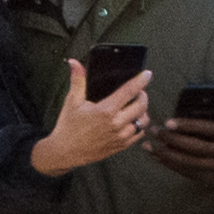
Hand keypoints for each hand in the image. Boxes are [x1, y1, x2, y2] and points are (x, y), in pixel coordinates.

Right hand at [31, 60, 157, 177]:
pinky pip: (138, 134)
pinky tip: (131, 120)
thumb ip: (77, 80)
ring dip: (143, 111)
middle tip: (138, 90)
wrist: (66, 151)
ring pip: (143, 121)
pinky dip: (139, 125)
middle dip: (143, 96)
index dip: (140, 81)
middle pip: (141, 107)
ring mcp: (120, 136)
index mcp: (105, 110)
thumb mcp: (71, 101)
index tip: (147, 74)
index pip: (128, 92)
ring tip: (136, 105)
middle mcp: (116, 124)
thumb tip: (74, 62)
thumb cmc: (68, 125)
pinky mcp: (121, 146)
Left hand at [153, 115, 213, 197]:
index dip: (184, 126)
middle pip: (193, 147)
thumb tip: (185, 119)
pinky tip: (163, 160)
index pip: (205, 129)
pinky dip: (176, 167)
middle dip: (170, 140)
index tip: (167, 122)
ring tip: (150, 147)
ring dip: (167, 155)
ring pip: (189, 163)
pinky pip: (193, 174)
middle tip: (153, 131)